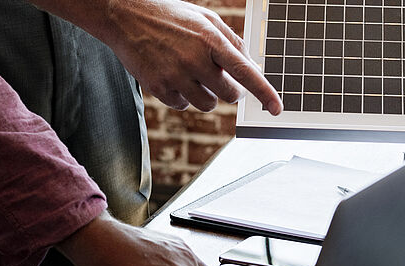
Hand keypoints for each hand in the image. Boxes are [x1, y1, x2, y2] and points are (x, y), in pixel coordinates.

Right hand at [31, 0, 281, 113]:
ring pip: (207, 104)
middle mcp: (196, 59)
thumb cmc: (171, 16)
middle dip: (228, 89)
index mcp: (212, 39)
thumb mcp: (206, 18)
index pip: (246, 72)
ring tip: (190, 73)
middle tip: (216, 76)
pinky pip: (183, 106)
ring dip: (206, 95)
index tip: (278, 109)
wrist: (126, 16)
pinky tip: (172, 76)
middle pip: (229, 94)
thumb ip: (231, 41)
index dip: (265, 93)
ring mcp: (176, 75)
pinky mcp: (159, 88)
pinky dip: (182, 96)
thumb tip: (252, 66)